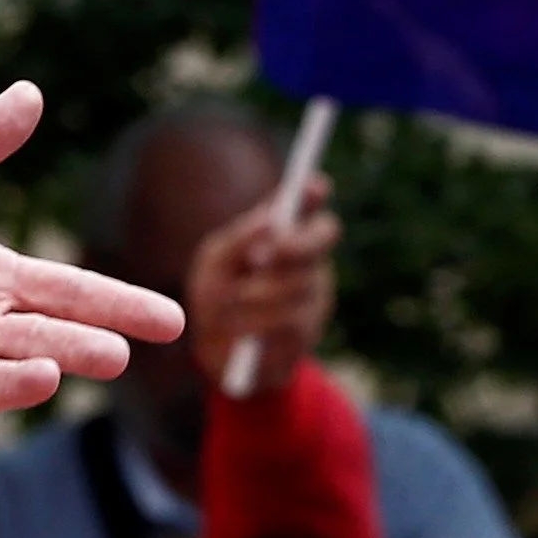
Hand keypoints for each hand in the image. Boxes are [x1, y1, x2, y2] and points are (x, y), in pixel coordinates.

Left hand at [0, 82, 183, 411]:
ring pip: (13, 359)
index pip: (71, 291)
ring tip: (108, 358)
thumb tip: (32, 92)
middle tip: (153, 342)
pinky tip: (38, 377)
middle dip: (96, 336)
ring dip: (59, 357)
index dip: (122, 306)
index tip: (174, 324)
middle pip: (51, 328)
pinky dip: (3, 384)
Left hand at [184, 171, 335, 395]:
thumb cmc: (216, 295)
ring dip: (256, 295)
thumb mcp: (216, 262)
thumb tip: (269, 221)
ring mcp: (315, 294)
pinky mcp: (310, 331)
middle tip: (259, 257)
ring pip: (300, 283)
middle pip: (321, 239)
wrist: (216, 352)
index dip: (314, 194)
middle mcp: (309, 259)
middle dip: (291, 246)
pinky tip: (242, 332)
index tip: (312, 185)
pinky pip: (291, 321)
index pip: (310, 206)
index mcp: (287, 235)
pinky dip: (258, 324)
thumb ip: (240, 239)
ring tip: (229, 305)